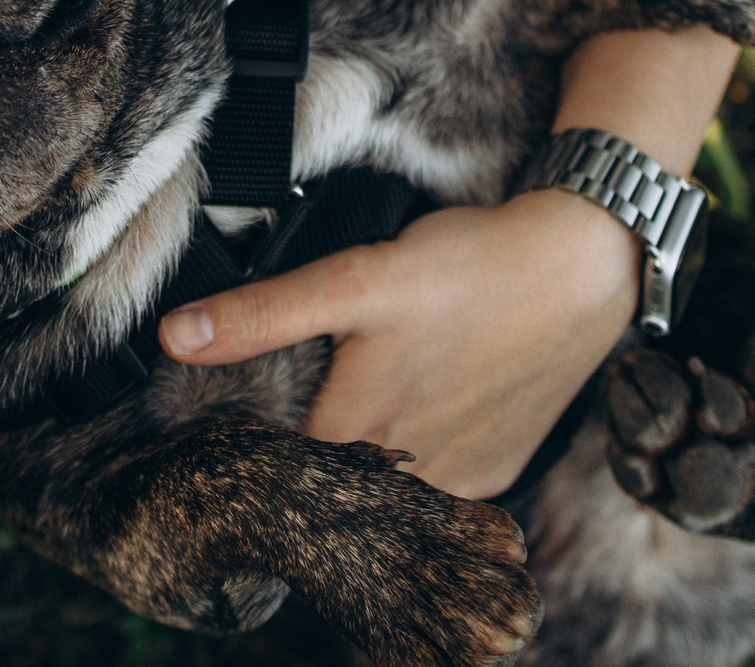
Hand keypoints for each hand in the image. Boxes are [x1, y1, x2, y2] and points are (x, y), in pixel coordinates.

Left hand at [156, 190, 641, 497]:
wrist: (579, 269)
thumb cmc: (466, 270)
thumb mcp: (352, 280)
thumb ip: (262, 315)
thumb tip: (176, 338)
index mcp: (357, 434)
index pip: (279, 461)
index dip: (258, 430)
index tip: (250, 398)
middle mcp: (408, 475)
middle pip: (335, 473)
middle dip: (316, 435)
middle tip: (323, 375)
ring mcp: (460, 480)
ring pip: (389, 482)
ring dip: (371, 445)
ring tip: (377, 384)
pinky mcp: (498, 471)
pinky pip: (442, 484)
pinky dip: (423, 452)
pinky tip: (424, 402)